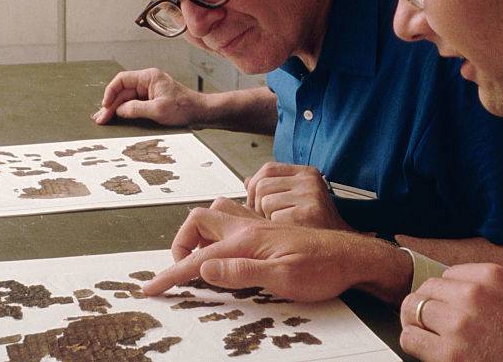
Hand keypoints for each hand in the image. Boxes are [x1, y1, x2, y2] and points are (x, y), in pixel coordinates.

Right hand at [92, 68, 205, 125]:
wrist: (201, 114)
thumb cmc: (185, 108)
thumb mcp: (158, 110)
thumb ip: (136, 109)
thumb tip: (118, 110)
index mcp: (149, 77)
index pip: (122, 80)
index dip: (110, 92)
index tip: (105, 105)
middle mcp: (148, 81)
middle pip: (123, 91)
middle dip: (111, 104)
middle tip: (100, 119)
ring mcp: (149, 91)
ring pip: (127, 99)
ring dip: (116, 109)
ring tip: (104, 120)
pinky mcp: (152, 101)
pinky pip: (134, 104)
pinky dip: (125, 111)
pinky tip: (117, 119)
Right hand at [142, 198, 379, 301]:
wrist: (350, 257)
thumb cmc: (321, 270)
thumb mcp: (282, 279)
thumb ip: (240, 272)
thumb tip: (203, 266)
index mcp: (245, 241)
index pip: (197, 259)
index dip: (171, 276)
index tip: (151, 289)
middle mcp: (247, 227)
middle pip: (198, 221)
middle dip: (181, 244)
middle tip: (181, 272)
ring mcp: (257, 225)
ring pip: (215, 213)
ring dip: (200, 233)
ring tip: (201, 260)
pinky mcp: (266, 229)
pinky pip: (232, 217)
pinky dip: (219, 229)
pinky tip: (227, 249)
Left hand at [245, 162, 351, 230]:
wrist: (342, 249)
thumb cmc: (317, 225)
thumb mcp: (298, 198)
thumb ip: (275, 187)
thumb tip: (247, 181)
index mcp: (307, 173)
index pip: (268, 169)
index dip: (255, 186)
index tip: (255, 202)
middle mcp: (309, 181)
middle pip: (262, 186)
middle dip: (256, 205)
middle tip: (266, 219)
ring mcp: (310, 196)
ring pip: (265, 202)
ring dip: (266, 219)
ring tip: (281, 226)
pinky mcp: (308, 214)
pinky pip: (274, 219)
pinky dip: (276, 229)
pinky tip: (288, 233)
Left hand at [399, 263, 502, 361]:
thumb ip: (486, 290)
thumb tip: (452, 293)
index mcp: (492, 275)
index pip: (446, 275)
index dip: (447, 296)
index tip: (452, 310)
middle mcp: (473, 294)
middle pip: (426, 290)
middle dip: (428, 308)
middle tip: (435, 326)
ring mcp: (460, 323)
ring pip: (412, 310)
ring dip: (418, 324)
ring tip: (431, 339)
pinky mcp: (450, 353)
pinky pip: (410, 338)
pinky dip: (415, 345)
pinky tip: (430, 353)